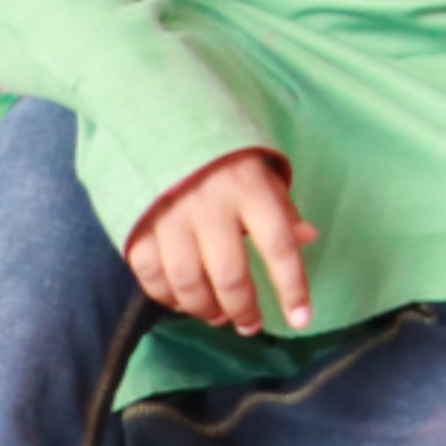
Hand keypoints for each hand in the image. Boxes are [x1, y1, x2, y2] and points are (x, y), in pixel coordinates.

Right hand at [124, 148, 317, 337]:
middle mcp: (210, 206)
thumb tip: (309, 239)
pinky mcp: (137, 225)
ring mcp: (170, 217)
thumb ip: (282, 208)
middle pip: (230, 275)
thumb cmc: (223, 154)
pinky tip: (181, 301)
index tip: (301, 320)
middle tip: (250, 325)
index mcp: (250, 189)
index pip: (279, 247)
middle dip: (244, 309)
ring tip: (218, 316)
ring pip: (188, 282)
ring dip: (205, 309)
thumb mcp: (262, 170)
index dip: (292, 288)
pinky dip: (167, 297)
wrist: (159, 120)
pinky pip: (151, 276)